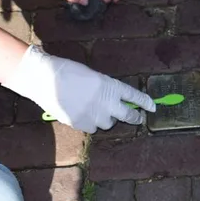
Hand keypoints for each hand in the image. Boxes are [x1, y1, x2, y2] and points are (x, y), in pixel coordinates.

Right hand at [2, 46, 154, 133]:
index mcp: (111, 86)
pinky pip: (93, 128)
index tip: (153, 107)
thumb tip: (115, 100)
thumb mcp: (95, 76)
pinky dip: (92, 123)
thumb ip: (107, 89)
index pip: (135, 96)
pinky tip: (85, 115)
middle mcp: (106, 102)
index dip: (146, 102)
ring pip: (109, 124)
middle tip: (139, 118)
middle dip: (135, 118)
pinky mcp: (80, 124)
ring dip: (108, 119)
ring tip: (100, 111)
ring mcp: (94, 115)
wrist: (46, 79)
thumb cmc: (69, 72)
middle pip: (128, 115)